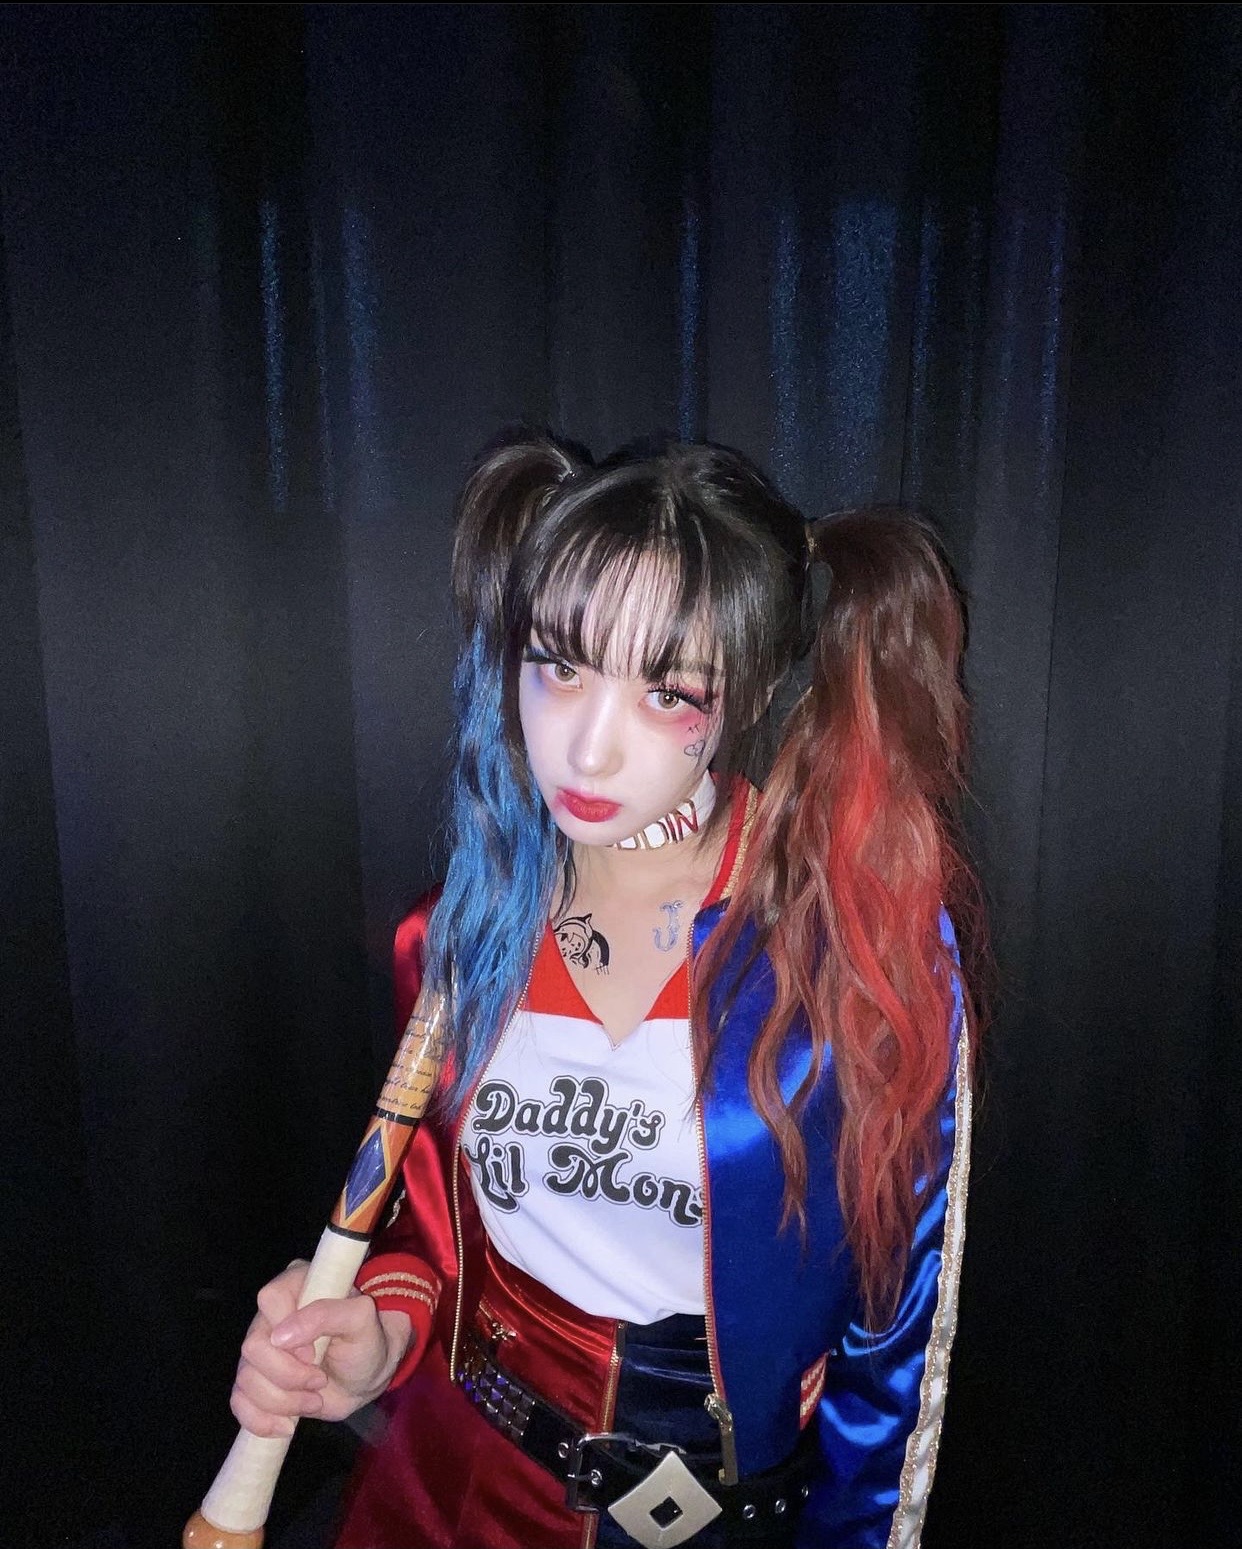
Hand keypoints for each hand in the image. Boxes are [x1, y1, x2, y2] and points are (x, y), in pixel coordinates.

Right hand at [230, 1260, 412, 1437]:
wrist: (365, 1379)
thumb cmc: (366, 1342)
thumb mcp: (361, 1321)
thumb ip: (327, 1314)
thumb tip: (281, 1335)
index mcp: (296, 1286)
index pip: (270, 1299)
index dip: (289, 1331)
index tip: (314, 1353)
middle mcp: (271, 1316)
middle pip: (252, 1346)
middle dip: (288, 1375)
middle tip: (319, 1381)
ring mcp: (260, 1349)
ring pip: (245, 1377)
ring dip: (282, 1400)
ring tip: (315, 1400)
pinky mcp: (255, 1380)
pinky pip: (238, 1402)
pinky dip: (260, 1420)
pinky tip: (286, 1425)